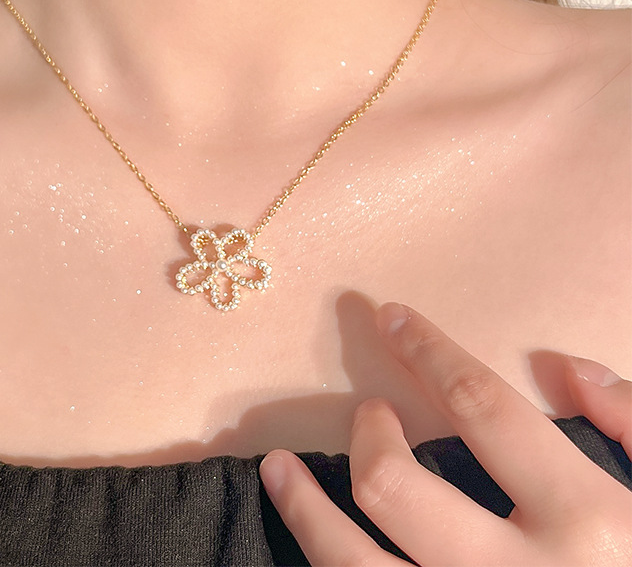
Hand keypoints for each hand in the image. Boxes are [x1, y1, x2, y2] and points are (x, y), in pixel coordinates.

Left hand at [259, 303, 631, 565]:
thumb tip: (567, 368)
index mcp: (582, 523)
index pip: (483, 408)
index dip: (430, 351)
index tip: (392, 317)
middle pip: (395, 486)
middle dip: (368, 434)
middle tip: (369, 414)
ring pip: (352, 565)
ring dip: (303, 510)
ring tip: (276, 469)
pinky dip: (324, 565)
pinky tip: (311, 543)